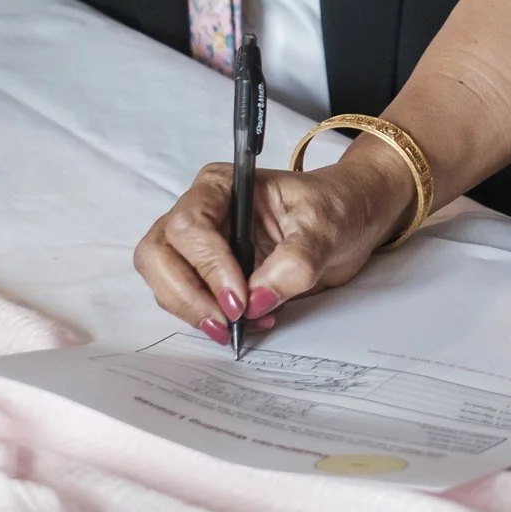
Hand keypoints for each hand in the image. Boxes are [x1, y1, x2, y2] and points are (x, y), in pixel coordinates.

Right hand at [132, 145, 410, 343]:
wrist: (351, 219)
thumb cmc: (337, 206)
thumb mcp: (325, 228)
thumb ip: (295, 261)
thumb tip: (257, 300)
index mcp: (222, 186)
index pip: (189, 226)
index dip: (207, 266)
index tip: (239, 299)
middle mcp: (202, 211)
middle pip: (158, 254)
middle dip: (186, 295)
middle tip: (226, 324)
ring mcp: (200, 244)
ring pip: (164, 281)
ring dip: (196, 311)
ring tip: (243, 325)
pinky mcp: (208, 274)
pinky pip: (189, 300)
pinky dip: (210, 318)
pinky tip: (251, 321)